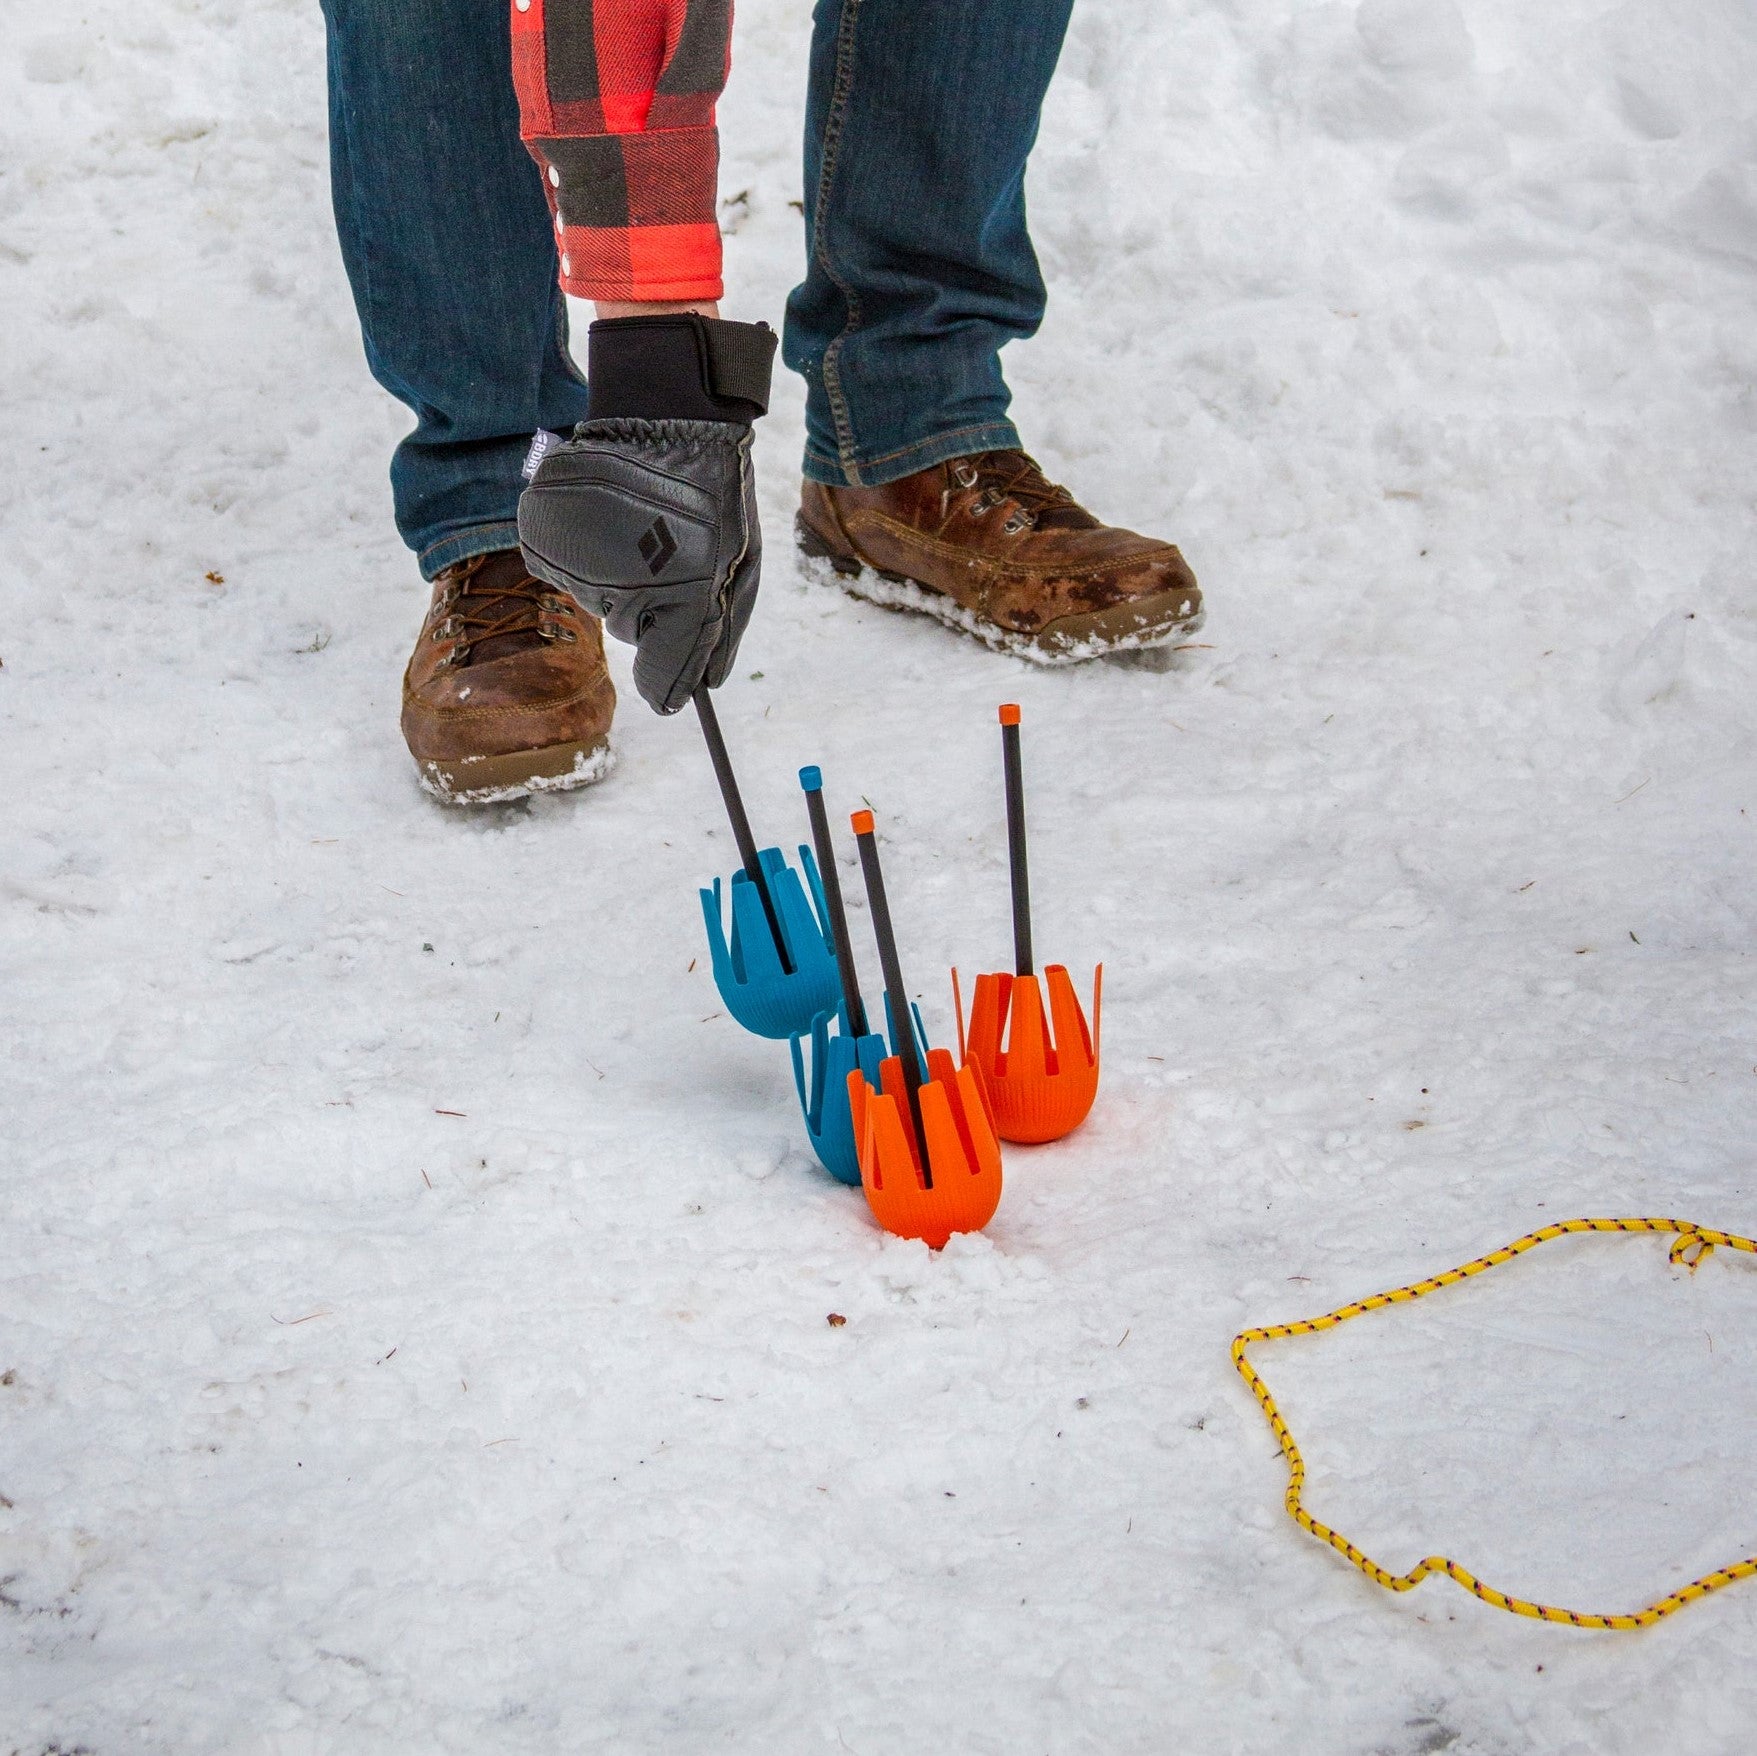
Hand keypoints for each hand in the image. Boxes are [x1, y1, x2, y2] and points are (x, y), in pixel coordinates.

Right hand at [518, 417, 760, 715]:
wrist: (664, 418)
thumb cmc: (711, 497)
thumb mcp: (739, 569)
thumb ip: (718, 637)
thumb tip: (701, 689)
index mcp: (682, 603)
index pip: (665, 680)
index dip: (671, 678)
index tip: (673, 685)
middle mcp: (621, 592)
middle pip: (631, 632)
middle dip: (652, 602)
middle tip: (668, 550)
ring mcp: (577, 565)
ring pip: (597, 599)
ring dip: (616, 572)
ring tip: (638, 524)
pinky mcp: (542, 541)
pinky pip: (563, 572)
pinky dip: (581, 553)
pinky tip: (605, 519)